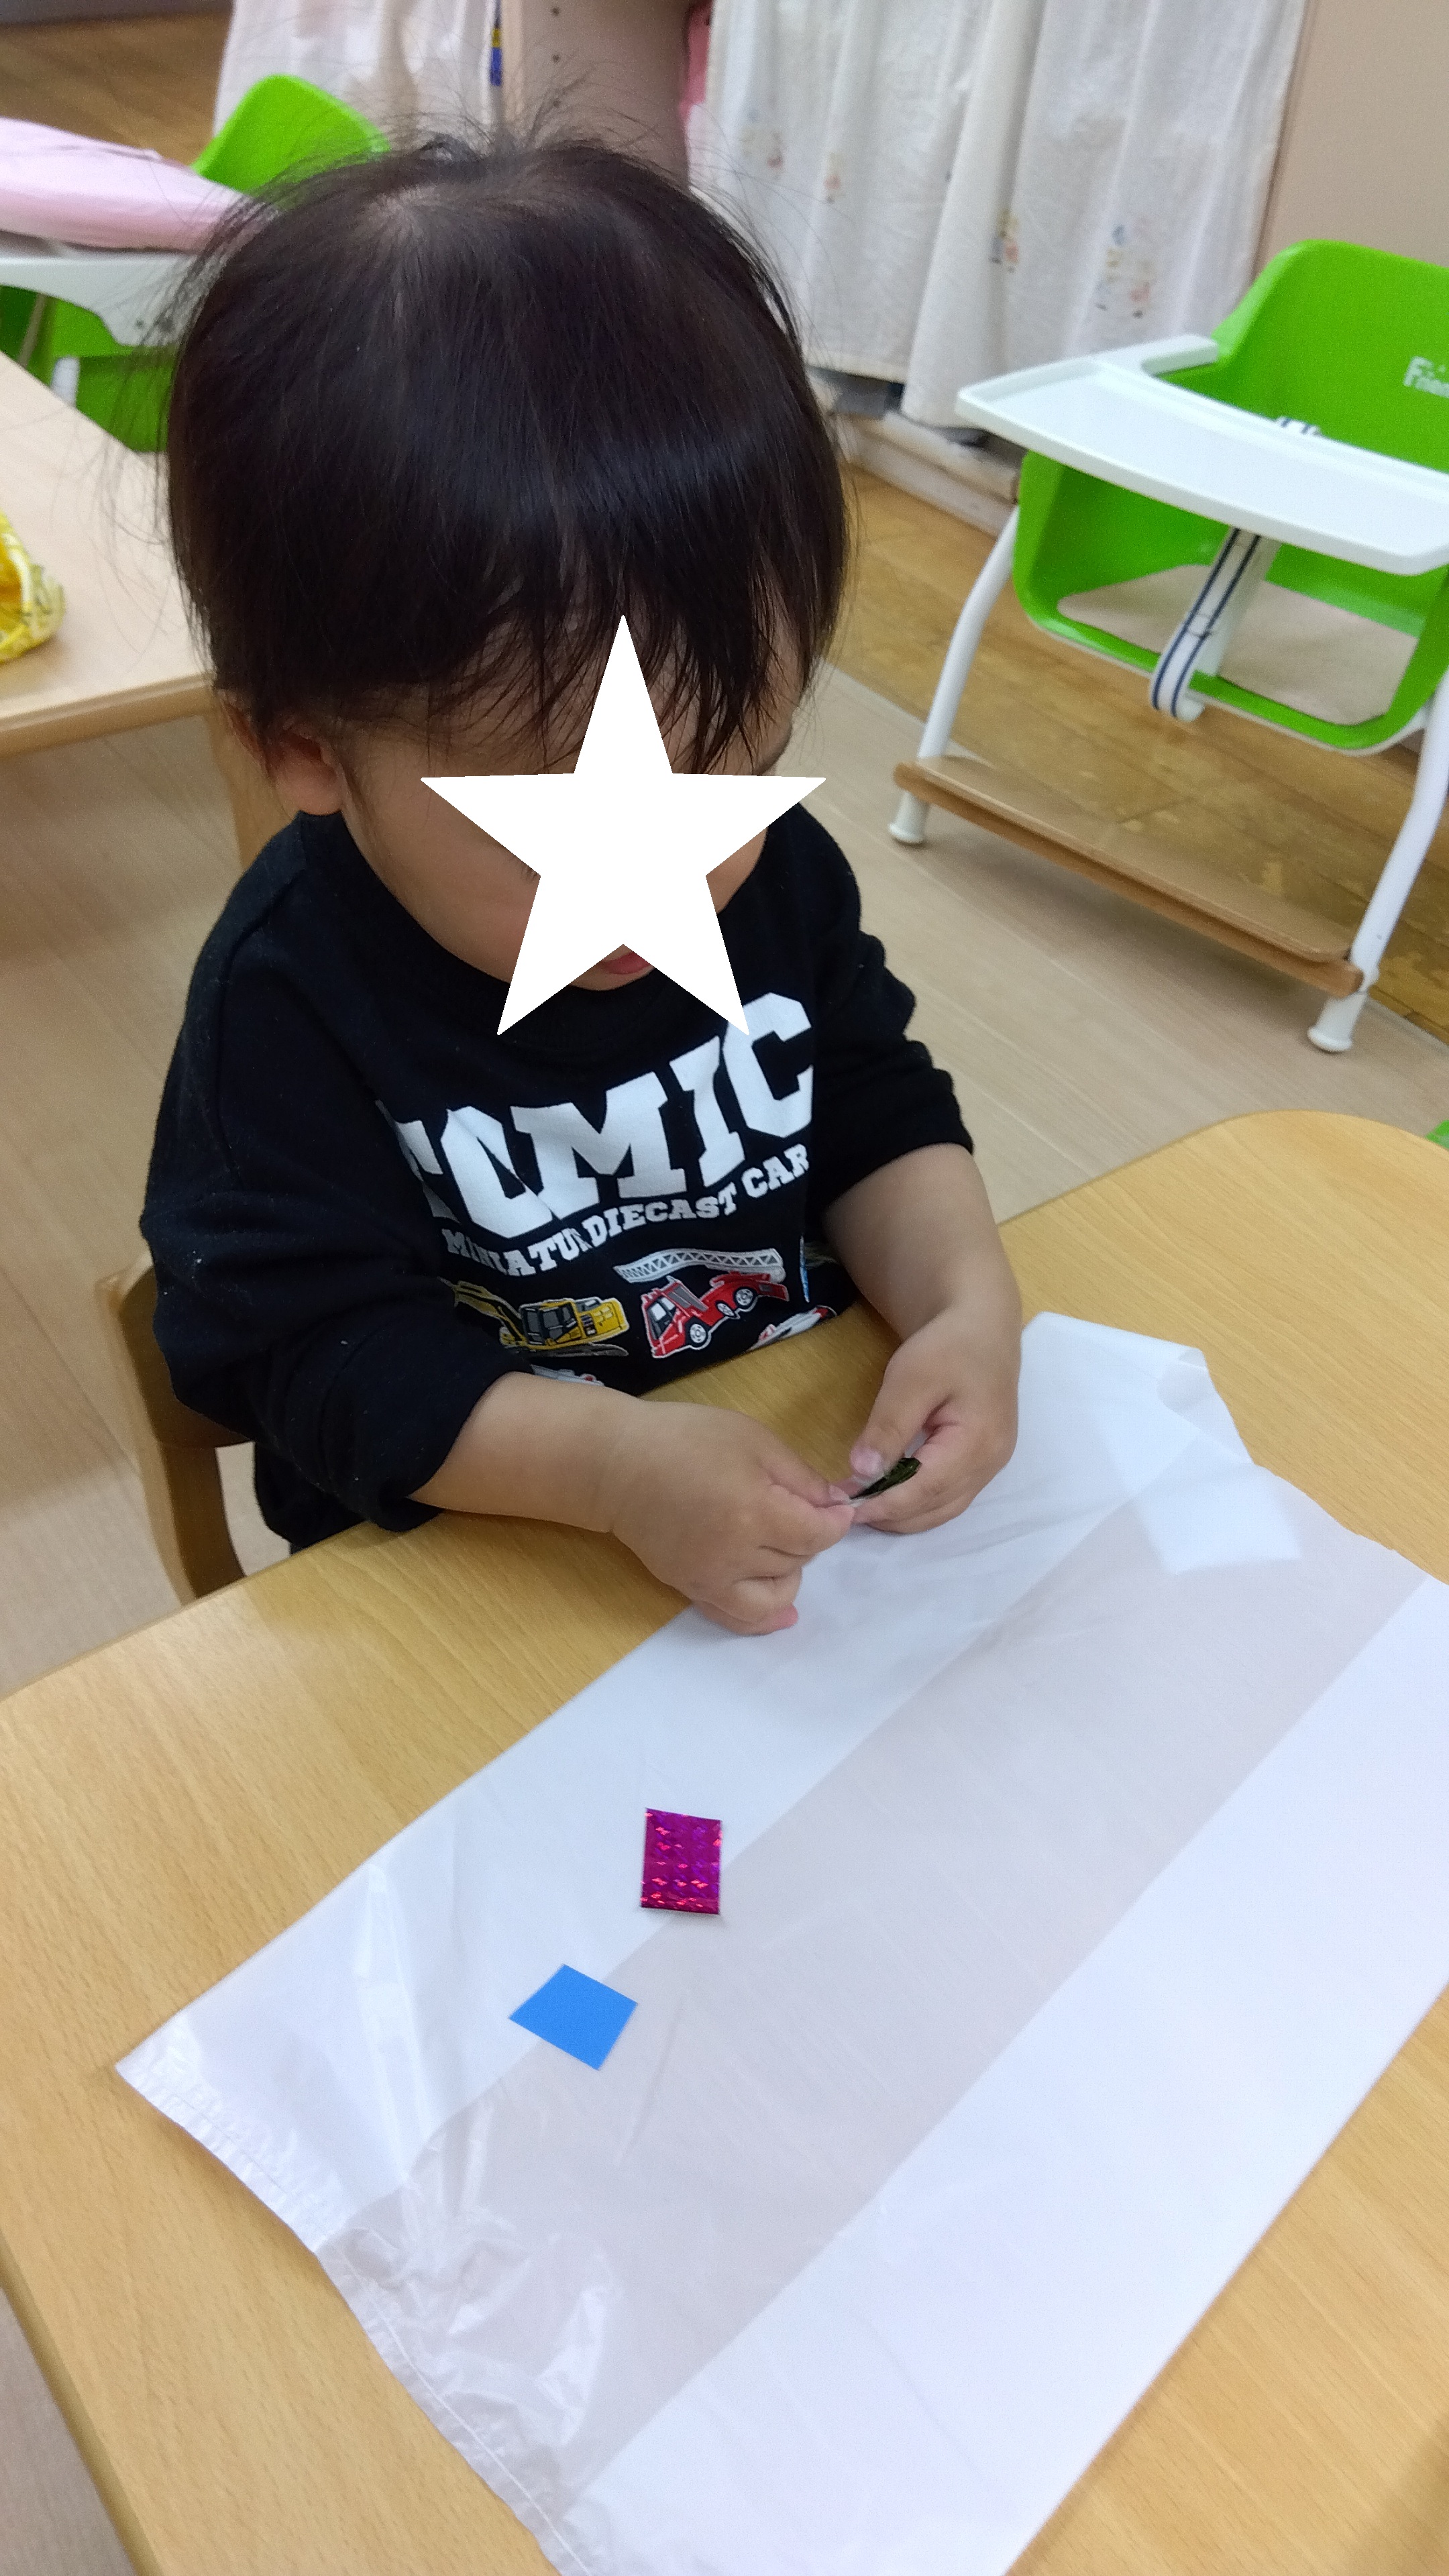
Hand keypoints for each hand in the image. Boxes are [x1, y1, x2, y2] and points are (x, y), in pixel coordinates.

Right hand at [605, 1402, 854, 1633]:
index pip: (817, 1534)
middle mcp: (733, 1555)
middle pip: (799, 1560)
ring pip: (776, 1592)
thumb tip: (836, 1508)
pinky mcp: (691, 1589)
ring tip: (776, 1542)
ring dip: (789, 1569)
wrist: (617, 1464)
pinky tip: (784, 1614)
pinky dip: (765, 1619)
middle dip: (806, 1535)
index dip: (835, 1521)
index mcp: (753, 1511)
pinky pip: (737, 1618)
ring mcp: (710, 1578)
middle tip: (791, 1506)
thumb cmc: (686, 1439)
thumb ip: (801, 1478)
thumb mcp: (754, 1440)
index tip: (836, 1507)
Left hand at [846, 1299, 1018, 1533]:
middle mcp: (990, 1464)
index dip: (885, 1505)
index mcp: (978, 1442)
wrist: (982, 1329)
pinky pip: (949, 1497)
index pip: (926, 1490)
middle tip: (846, 1508)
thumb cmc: (948, 1346)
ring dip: (903, 1514)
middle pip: (937, 1508)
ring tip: (862, 1505)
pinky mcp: (982, 1464)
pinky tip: (889, 1494)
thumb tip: (862, 1472)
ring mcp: (990, 1467)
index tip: (846, 1508)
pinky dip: (918, 1503)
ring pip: (944, 1509)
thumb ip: (889, 1426)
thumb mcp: (911, 1377)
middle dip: (890, 1515)